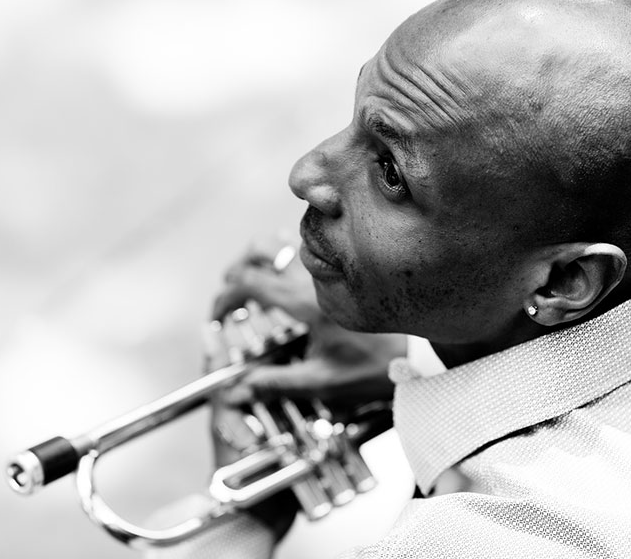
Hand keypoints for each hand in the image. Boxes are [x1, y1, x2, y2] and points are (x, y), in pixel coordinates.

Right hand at [210, 236, 405, 419]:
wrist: (413, 355)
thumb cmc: (372, 367)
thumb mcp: (321, 381)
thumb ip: (276, 383)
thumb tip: (238, 389)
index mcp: (304, 303)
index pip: (249, 283)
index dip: (224, 296)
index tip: (217, 313)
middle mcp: (313, 277)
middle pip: (260, 250)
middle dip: (237, 268)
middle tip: (231, 292)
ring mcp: (327, 267)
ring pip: (282, 240)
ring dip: (260, 256)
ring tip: (253, 280)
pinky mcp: (340, 267)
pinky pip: (304, 246)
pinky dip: (286, 253)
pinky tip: (287, 275)